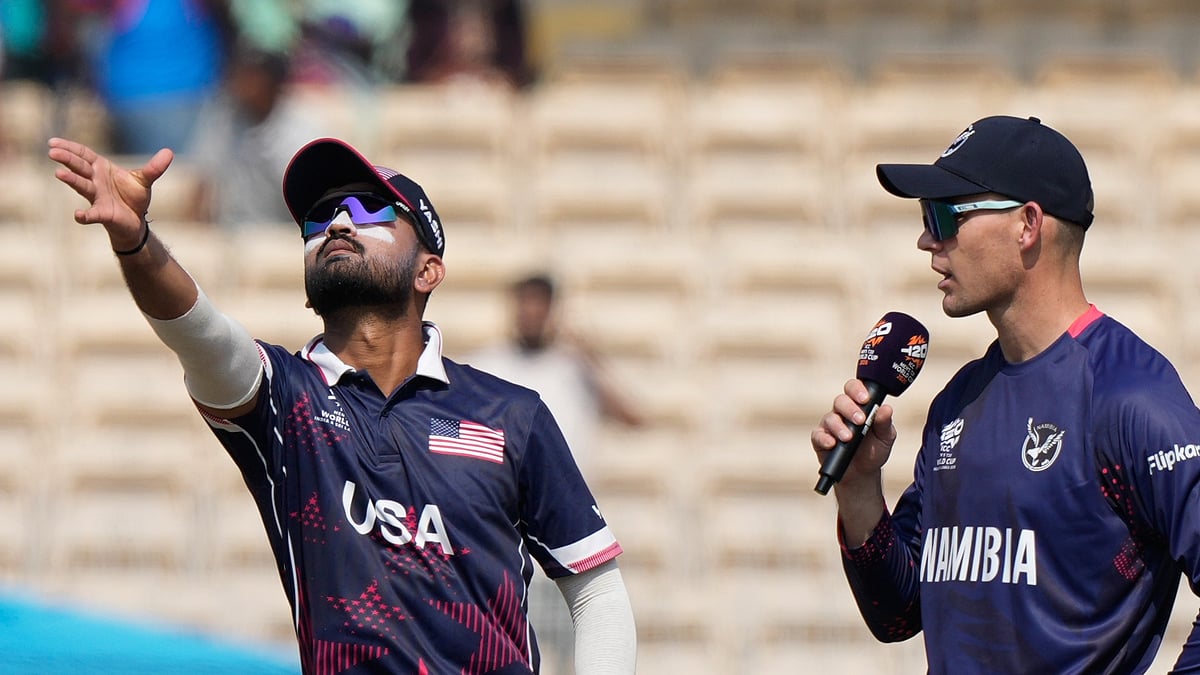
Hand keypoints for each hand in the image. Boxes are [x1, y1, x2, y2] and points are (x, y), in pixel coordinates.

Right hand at [48, 138, 173, 248]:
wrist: (136, 221)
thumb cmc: (133, 197)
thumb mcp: (144, 179)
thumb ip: (155, 167)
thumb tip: (169, 152)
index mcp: (102, 169)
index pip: (83, 155)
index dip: (70, 148)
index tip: (53, 142)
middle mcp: (96, 182)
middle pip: (80, 168)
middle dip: (67, 159)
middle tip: (53, 152)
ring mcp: (97, 197)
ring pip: (82, 186)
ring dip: (71, 180)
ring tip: (59, 173)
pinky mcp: (103, 214)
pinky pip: (92, 215)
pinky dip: (84, 216)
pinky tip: (78, 215)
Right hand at [811, 378, 897, 485]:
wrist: (863, 473)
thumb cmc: (873, 450)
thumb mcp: (885, 437)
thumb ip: (885, 423)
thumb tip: (887, 408)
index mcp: (858, 406)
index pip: (854, 389)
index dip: (858, 390)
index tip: (866, 399)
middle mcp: (842, 412)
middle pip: (840, 400)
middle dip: (850, 409)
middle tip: (860, 420)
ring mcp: (830, 425)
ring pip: (830, 418)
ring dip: (839, 426)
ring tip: (849, 438)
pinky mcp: (820, 439)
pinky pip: (818, 435)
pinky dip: (824, 438)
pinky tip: (832, 444)